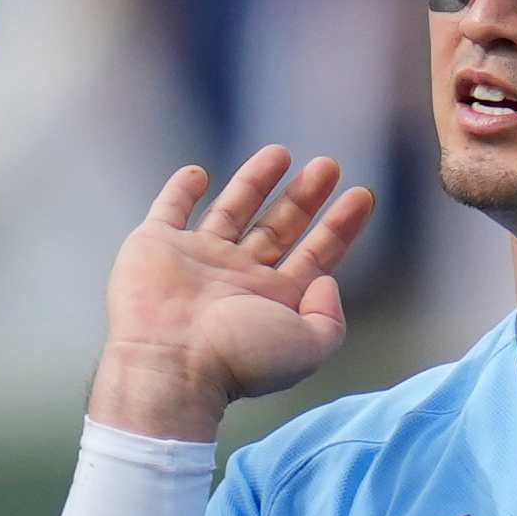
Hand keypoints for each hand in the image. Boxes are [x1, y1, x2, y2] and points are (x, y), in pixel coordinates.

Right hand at [89, 147, 375, 441]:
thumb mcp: (307, 349)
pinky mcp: (155, 245)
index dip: (340, 227)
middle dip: (305, 197)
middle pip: (279, 227)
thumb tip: (329, 280)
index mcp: (272, 300)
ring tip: (281, 153)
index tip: (361, 195)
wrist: (170, 362)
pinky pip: (169, 209)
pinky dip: (181, 190)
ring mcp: (196, 260)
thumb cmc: (237, 360)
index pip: (315, 255)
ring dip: (255, 182)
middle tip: (328, 166)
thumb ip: (329, 319)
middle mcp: (237, 278)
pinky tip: (197, 173)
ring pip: (232, 211)